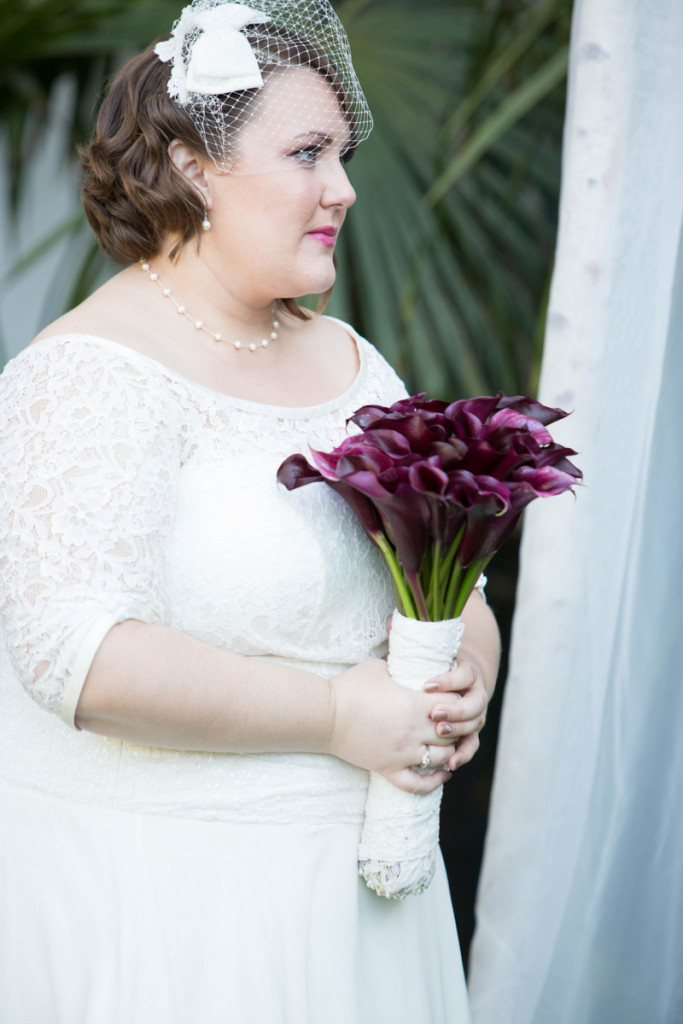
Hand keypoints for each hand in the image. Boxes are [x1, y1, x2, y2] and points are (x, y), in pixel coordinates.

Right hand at [328, 659, 459, 793]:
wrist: (325, 714)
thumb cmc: (350, 687)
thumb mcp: (379, 667)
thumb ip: (400, 665)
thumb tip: (410, 660)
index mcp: (415, 703)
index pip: (454, 705)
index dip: (457, 702)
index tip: (453, 699)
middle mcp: (414, 730)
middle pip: (454, 734)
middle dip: (457, 728)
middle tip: (454, 724)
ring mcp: (402, 752)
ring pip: (442, 759)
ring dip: (449, 752)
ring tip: (447, 745)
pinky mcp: (388, 768)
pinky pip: (418, 785)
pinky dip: (434, 782)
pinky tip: (442, 775)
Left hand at [424, 658, 489, 770]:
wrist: (459, 681)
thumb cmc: (436, 670)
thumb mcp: (428, 661)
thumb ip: (415, 659)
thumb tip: (387, 648)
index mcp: (468, 673)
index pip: (464, 675)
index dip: (448, 681)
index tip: (426, 685)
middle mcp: (476, 694)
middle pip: (474, 703)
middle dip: (455, 709)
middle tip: (434, 713)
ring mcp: (476, 714)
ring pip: (474, 724)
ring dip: (458, 730)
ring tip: (439, 732)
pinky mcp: (471, 732)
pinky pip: (471, 745)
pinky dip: (463, 754)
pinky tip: (451, 762)